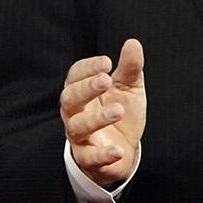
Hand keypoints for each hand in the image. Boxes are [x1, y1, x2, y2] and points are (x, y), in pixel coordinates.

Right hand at [62, 38, 145, 185]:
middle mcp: (74, 113)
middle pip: (69, 99)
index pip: (75, 76)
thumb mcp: (129, 88)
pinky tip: (118, 150)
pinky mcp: (88, 159)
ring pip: (77, 127)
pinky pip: (90, 158)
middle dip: (86, 89)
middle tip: (106, 80)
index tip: (107, 62)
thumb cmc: (120, 112)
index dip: (88, 68)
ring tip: (118, 110)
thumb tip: (133, 43)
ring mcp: (79, 137)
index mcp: (81, 92)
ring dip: (96, 118)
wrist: (125, 149)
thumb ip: (130, 68)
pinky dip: (103, 155)